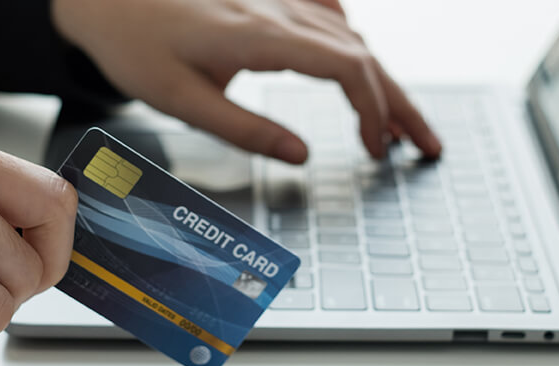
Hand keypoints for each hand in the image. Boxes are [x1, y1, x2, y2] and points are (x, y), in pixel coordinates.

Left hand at [52, 0, 441, 163]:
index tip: (379, 150)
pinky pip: (327, 11)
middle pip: (362, 53)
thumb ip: (245, 130)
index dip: (375, 110)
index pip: (346, 68)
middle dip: (400, 103)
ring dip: (380, 79)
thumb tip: (301, 157)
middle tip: (425, 146)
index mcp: (260, 36)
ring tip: (398, 123)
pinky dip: (352, 41)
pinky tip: (358, 60)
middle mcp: (279, 9)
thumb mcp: (180, 100)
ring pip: (349, 35)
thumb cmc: (133, 45)